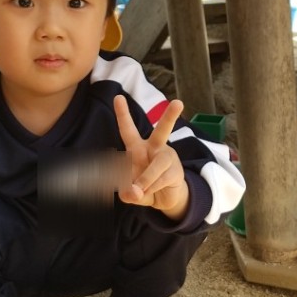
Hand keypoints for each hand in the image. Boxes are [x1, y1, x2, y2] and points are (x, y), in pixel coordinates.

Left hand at [113, 95, 189, 219]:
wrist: (164, 199)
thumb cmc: (143, 187)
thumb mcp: (129, 192)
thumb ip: (126, 192)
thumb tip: (137, 191)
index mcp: (137, 148)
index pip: (128, 130)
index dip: (123, 114)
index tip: (118, 97)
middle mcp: (154, 148)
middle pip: (163, 131)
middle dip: (170, 117)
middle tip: (178, 103)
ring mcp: (167, 159)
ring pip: (157, 165)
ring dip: (146, 178)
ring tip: (141, 189)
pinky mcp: (176, 172)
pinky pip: (162, 179)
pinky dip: (152, 188)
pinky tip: (152, 191)